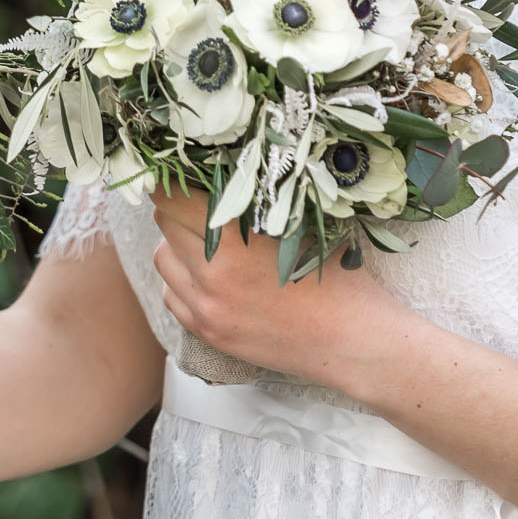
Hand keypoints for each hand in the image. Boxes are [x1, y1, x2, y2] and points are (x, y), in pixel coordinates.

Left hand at [149, 186, 401, 387]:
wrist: (354, 344)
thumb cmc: (341, 280)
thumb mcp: (303, 230)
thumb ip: (258, 205)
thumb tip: (227, 175)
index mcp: (236, 245)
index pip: (173, 199)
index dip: (176, 181)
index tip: (186, 174)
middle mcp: (212, 278)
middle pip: (164, 224)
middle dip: (180, 207)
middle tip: (205, 201)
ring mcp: (206, 310)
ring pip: (163, 260)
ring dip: (178, 244)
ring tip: (209, 240)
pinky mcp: (209, 334)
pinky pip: (172, 296)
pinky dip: (183, 280)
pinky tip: (213, 276)